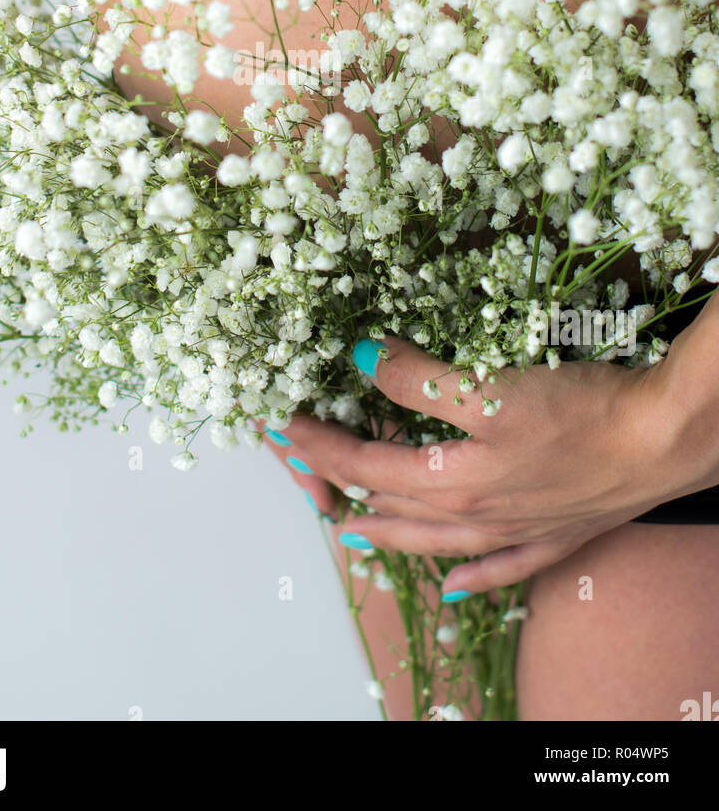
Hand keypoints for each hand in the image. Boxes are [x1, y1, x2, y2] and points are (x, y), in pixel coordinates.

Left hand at [262, 296, 718, 594]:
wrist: (662, 443)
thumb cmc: (581, 412)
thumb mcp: (490, 387)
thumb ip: (419, 378)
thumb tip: (362, 360)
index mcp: (453, 478)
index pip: (365, 462)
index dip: (320, 443)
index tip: (284, 425)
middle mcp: (475, 514)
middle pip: (391, 505)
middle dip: (339, 485)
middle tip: (303, 475)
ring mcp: (515, 530)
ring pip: (434, 540)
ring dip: (388, 532)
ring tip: (353, 531)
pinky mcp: (555, 533)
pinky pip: (499, 568)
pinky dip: (470, 577)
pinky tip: (453, 588)